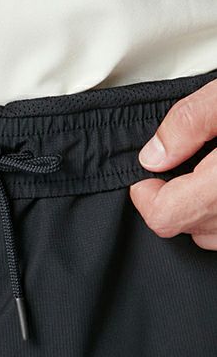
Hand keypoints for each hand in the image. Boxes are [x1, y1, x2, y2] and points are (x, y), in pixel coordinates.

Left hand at [130, 79, 216, 249]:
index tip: (146, 175)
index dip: (145, 197)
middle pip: (185, 227)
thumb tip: (153, 155)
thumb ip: (189, 122)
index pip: (165, 216)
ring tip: (206, 175)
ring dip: (198, 210)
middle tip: (179, 167)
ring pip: (209, 234)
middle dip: (171, 199)